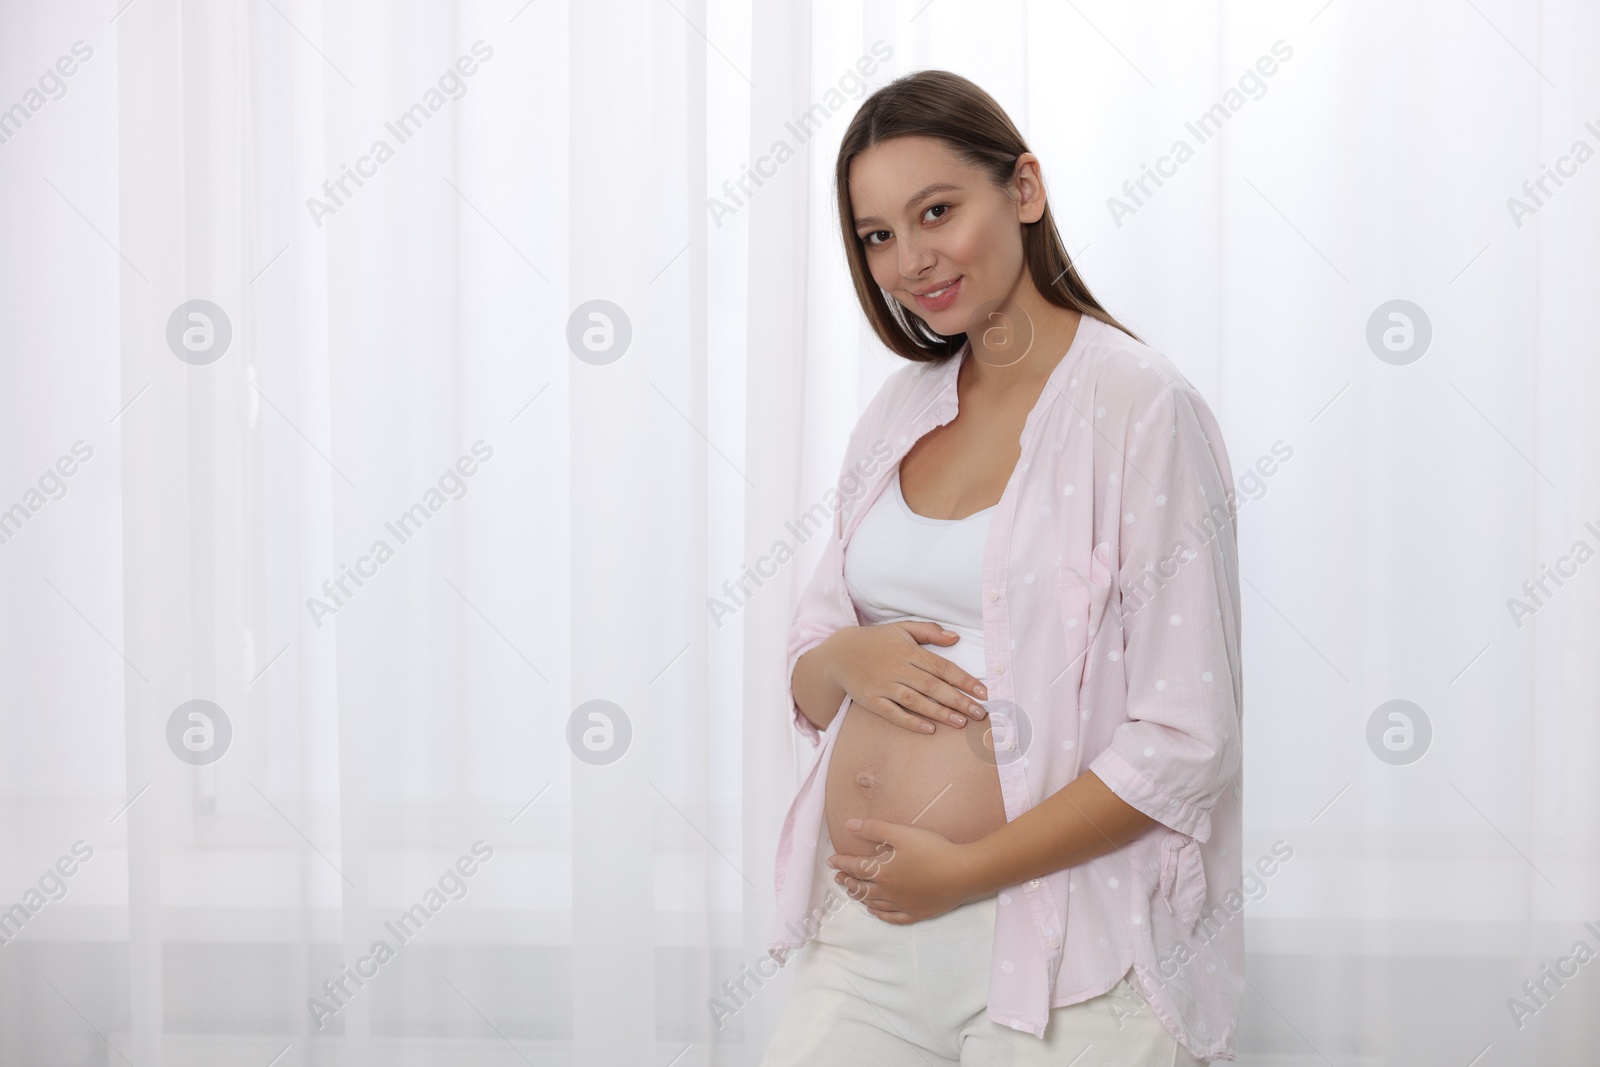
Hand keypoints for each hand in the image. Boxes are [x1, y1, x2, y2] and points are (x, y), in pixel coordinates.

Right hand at [823, 622, 988, 732]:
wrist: (839, 653)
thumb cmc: (876, 641)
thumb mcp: (901, 628)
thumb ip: (929, 632)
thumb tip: (956, 637)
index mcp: (909, 650)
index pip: (942, 667)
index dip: (965, 680)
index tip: (983, 693)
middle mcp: (898, 668)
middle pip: (933, 686)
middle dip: (958, 700)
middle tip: (980, 713)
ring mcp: (883, 685)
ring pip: (916, 701)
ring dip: (940, 713)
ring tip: (961, 723)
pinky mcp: (871, 700)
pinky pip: (893, 714)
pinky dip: (911, 722)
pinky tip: (929, 730)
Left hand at [828, 817, 982, 922]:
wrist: (962, 873)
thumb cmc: (932, 850)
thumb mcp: (901, 833)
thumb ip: (873, 829)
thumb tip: (849, 825)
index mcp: (883, 871)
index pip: (855, 867)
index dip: (842, 863)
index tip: (832, 861)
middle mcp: (888, 890)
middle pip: (861, 887)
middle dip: (848, 881)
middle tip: (838, 878)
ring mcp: (902, 904)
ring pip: (874, 902)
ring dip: (860, 896)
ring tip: (852, 892)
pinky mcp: (916, 912)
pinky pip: (892, 917)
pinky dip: (880, 914)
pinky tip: (875, 911)